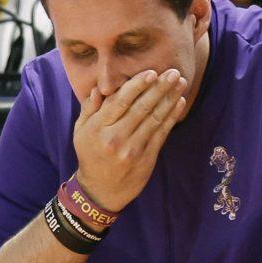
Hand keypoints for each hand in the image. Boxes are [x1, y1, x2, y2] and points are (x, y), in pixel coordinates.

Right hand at [73, 68, 187, 213]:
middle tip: (173, 72)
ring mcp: (132, 150)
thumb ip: (89, 108)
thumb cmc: (90, 155)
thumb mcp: (80, 132)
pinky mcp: (146, 159)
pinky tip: (179, 103)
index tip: (151, 72)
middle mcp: (115, 138)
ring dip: (169, 99)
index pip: (120, 101)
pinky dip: (171, 117)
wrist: (100, 190)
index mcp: (98, 128)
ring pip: (154, 119)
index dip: (137, 86)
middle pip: (140, 108)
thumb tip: (99, 88)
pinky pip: (161, 134)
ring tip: (181, 83)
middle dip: (159, 88)